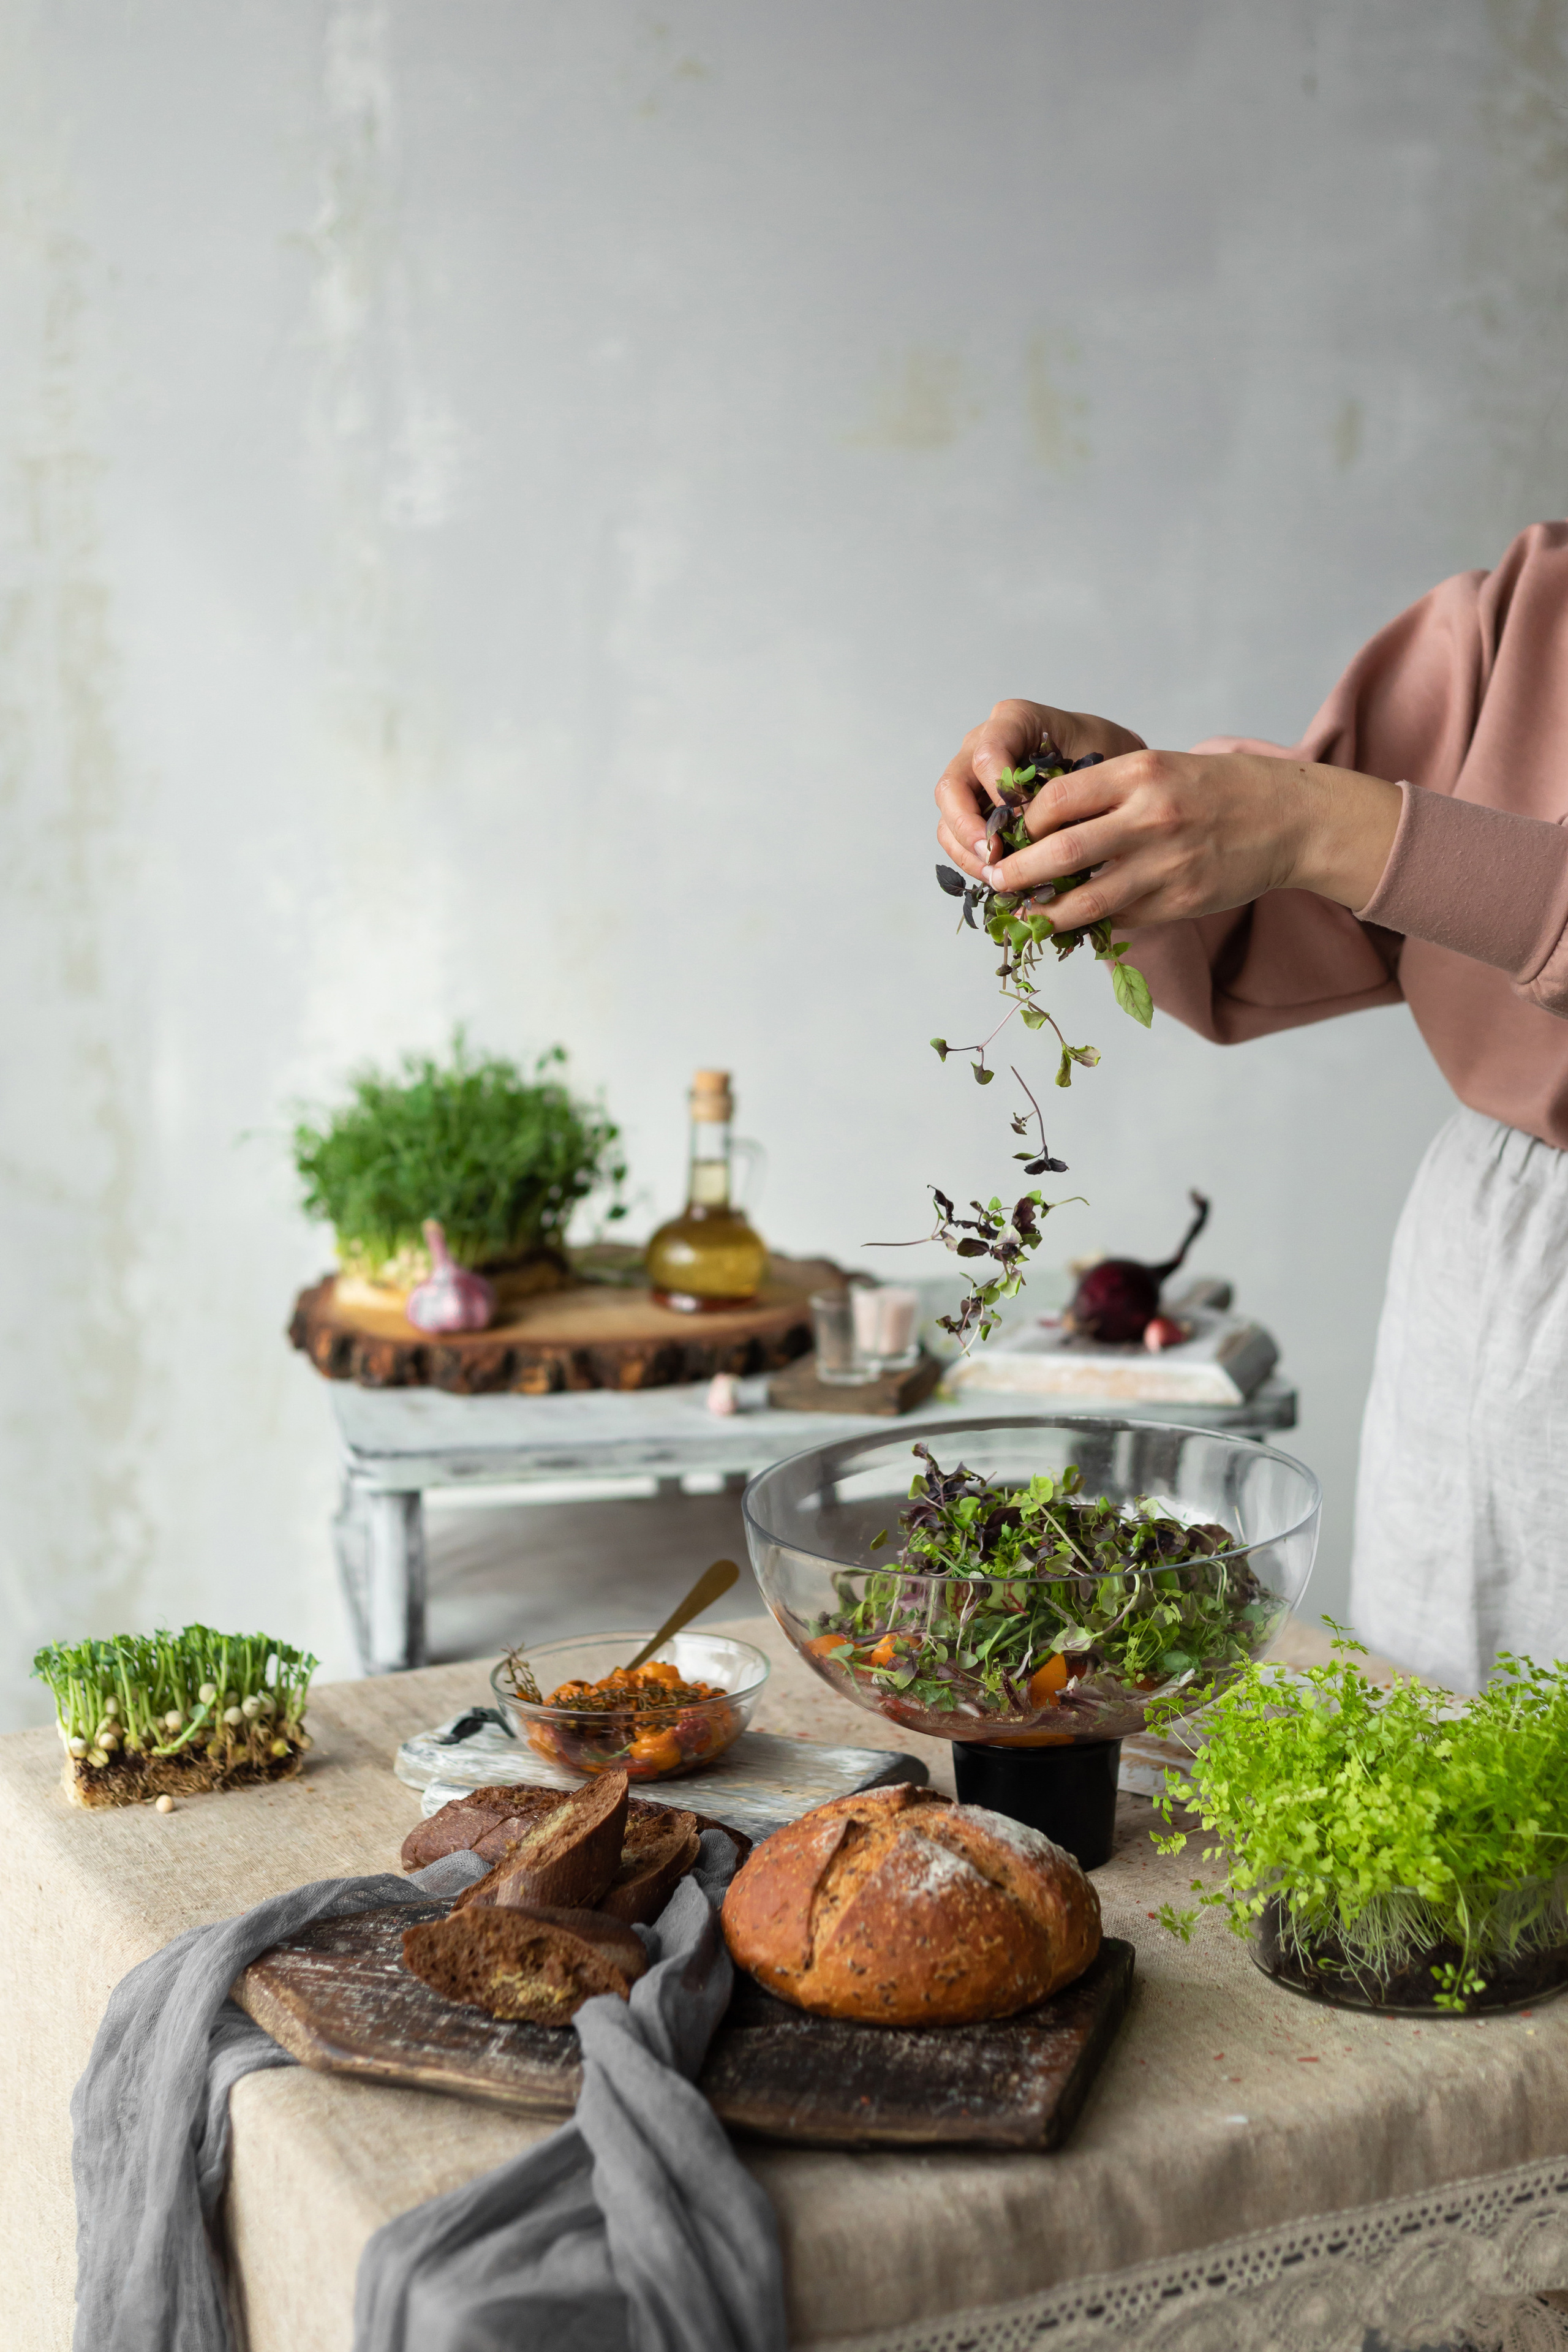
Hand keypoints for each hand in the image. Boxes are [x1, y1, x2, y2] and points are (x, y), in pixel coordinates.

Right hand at [935, 700, 1146, 878]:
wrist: (1111, 769)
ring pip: (947, 818)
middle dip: (968, 827)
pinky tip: (999, 877)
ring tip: (997, 876)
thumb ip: (1065, 787)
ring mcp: (972, 779)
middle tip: (994, 855)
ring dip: (968, 852)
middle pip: (952, 786)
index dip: (998, 789)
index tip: (1023, 818)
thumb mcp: (1096, 763)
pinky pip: (955, 838)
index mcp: (1013, 721)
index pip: (988, 753)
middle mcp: (982, 744)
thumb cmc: (1106, 758)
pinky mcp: (973, 810)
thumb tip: (1033, 830)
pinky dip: (973, 861)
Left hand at [938, 720, 1401, 928]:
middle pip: (1061, 852)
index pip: (1056, 800)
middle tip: (994, 881)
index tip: (1007, 833)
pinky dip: (1092, 922)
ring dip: (1046, 912)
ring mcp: (1166, 865)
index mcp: (1139, 774)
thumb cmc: (1213, 790)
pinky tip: (1074, 921)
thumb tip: (1039, 823)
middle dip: (1017, 872)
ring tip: (1023, 914)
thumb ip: (1104, 792)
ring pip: (1086, 899)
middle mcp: (1151, 818)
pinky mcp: (1179, 902)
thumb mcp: (1159, 768)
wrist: (1286, 818)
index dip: (1023, 822)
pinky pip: (1120, 918)